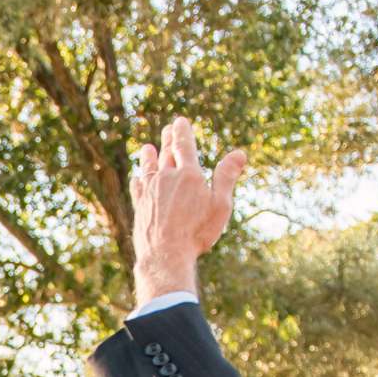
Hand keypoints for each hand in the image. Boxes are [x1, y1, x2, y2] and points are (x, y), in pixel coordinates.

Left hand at [128, 116, 246, 305]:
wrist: (165, 256)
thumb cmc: (197, 232)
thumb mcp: (220, 205)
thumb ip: (227, 177)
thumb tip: (239, 153)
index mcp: (188, 174)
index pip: (184, 145)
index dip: (182, 132)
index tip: (180, 121)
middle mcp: (166, 178)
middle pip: (167, 153)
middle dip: (168, 140)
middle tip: (168, 129)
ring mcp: (150, 192)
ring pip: (149, 168)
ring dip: (149, 156)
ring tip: (147, 148)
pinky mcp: (139, 206)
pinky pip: (138, 187)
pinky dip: (139, 179)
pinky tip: (138, 178)